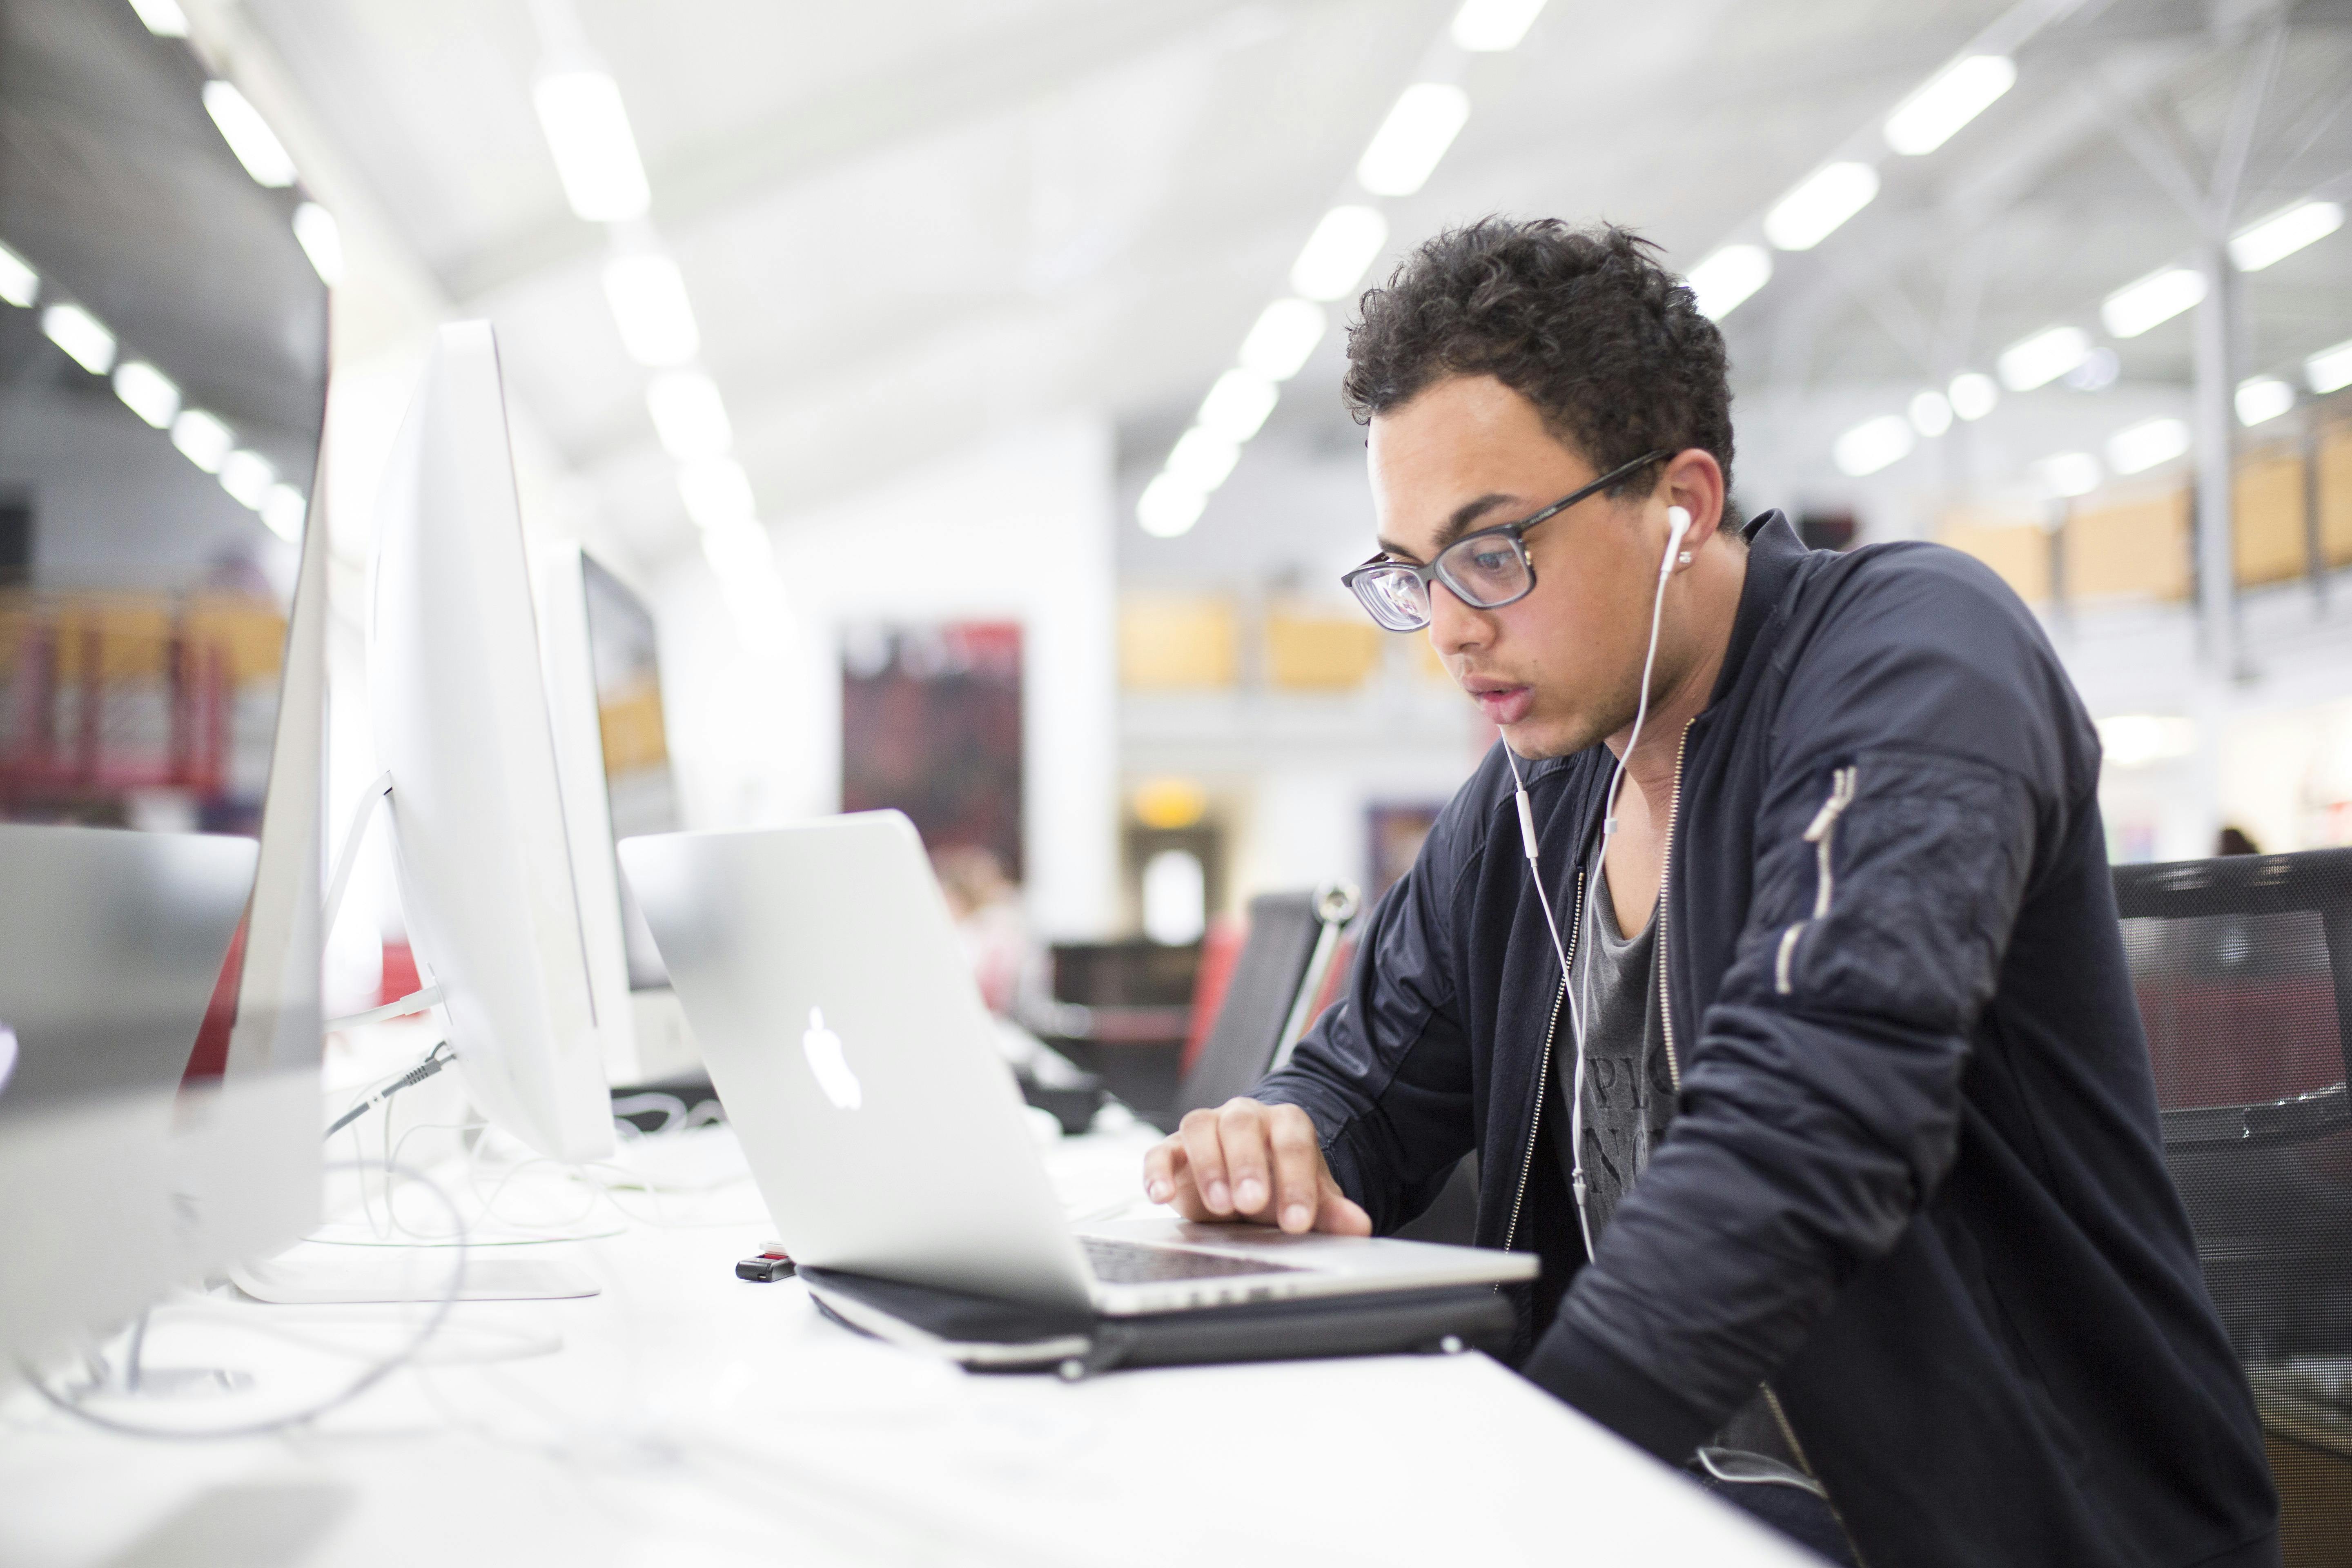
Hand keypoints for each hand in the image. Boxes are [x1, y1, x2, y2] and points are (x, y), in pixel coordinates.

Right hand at [1141, 1099, 1371, 1235]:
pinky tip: (1162, 1197)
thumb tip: (1359, 1226)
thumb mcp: (1308, 1202)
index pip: (1292, 1140)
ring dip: (1208, 1165)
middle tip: (1252, 1204)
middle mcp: (1244, 1118)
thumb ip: (1332, 1212)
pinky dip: (1157, 1171)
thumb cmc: (1280, 1187)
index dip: (1296, 1179)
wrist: (1248, 1185)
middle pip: (1242, 1123)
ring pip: (1200, 1126)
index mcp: (1285, 1124)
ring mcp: (1207, 1130)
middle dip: (1247, 1163)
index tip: (1298, 1221)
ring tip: (1219, 1205)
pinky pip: (1160, 1151)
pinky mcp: (1174, 1150)